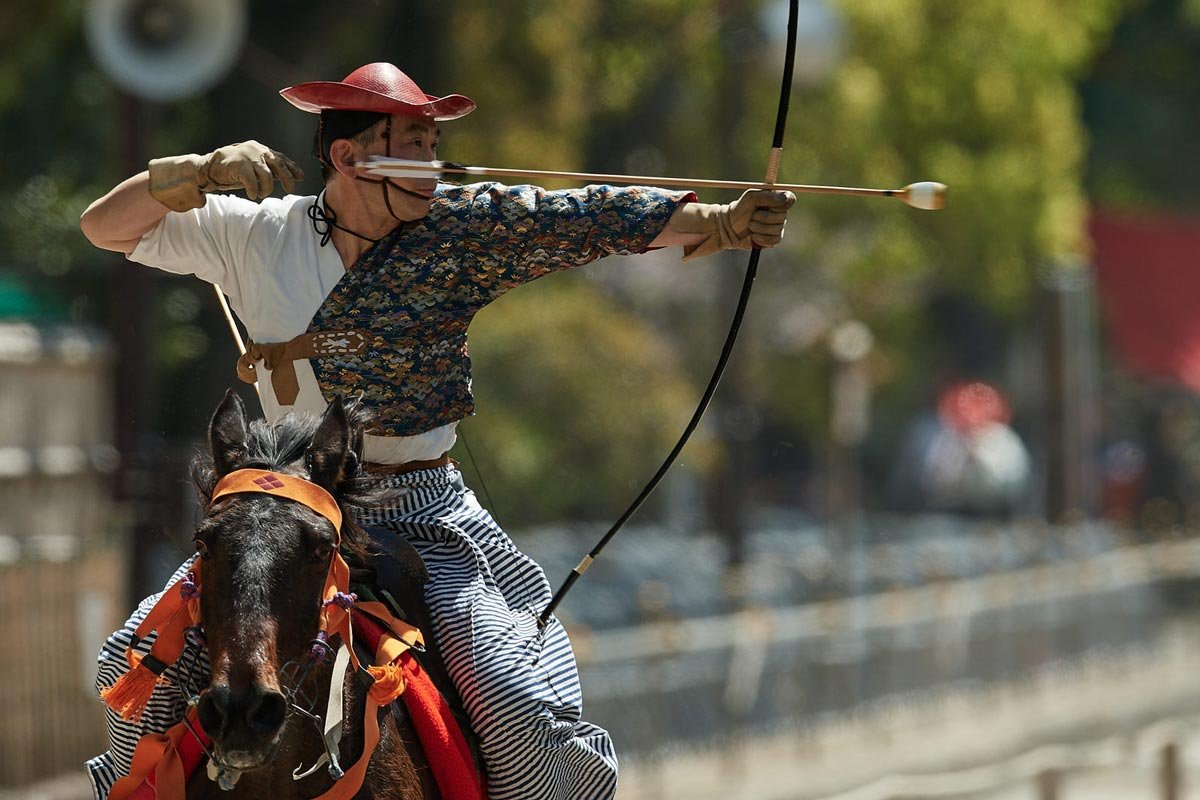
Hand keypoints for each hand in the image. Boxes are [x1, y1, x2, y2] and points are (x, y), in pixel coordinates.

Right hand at [148, 141, 304, 211]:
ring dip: (267, 188)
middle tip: (289, 189)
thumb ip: (268, 169)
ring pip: (267, 175)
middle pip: (278, 165)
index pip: (281, 158)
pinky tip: (253, 195)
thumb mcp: (253, 167)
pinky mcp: (238, 164)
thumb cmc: (233, 170)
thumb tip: (289, 177)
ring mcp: (247, 156)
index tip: (300, 178)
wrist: (208, 168)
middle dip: (287, 178)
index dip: (292, 168)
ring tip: (261, 194)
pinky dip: (255, 190)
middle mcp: (256, 150)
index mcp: (260, 150)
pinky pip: (252, 181)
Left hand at [667, 188, 795, 260]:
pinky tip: (753, 236)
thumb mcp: (750, 197)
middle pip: (782, 217)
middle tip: (752, 216)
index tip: (770, 205)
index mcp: (777, 200)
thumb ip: (767, 196)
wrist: (729, 227)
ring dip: (759, 228)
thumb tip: (785, 199)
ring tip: (750, 225)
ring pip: (776, 229)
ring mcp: (778, 227)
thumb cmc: (739, 209)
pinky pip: (774, 240)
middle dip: (763, 217)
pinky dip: (761, 238)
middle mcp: (780, 213)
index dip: (782, 203)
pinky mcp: (773, 240)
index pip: (790, 200)